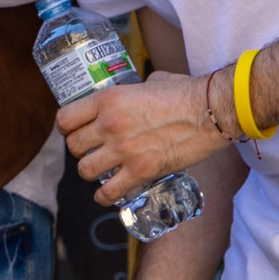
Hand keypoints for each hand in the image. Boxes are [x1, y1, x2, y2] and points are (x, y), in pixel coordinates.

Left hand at [56, 70, 225, 199]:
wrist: (212, 111)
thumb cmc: (185, 92)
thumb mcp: (149, 83)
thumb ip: (131, 93)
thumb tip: (130, 98)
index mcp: (108, 100)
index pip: (65, 119)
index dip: (67, 128)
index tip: (74, 132)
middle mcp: (110, 124)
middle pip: (73, 146)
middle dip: (80, 150)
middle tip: (92, 151)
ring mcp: (124, 149)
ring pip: (85, 170)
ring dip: (91, 172)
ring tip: (101, 170)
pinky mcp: (141, 170)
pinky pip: (109, 192)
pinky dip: (105, 196)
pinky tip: (107, 194)